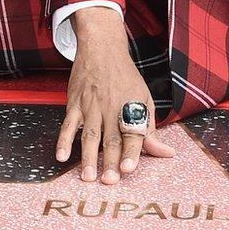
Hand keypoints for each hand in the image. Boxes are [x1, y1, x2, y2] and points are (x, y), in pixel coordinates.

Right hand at [54, 7, 174, 184]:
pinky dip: (64, 140)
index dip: (131, 152)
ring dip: (88, 157)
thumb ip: (151, 129)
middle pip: (110, 139)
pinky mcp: (75, 103)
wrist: (102, 48)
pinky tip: (62, 156)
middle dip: (109, 161)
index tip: (128, 168)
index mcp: (131, 108)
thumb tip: (166, 153)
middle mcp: (111, 108)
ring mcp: (91, 106)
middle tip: (108, 181)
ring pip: (89, 135)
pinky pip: (68, 124)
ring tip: (88, 177)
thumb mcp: (144, 99)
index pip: (133, 133)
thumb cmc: (125, 76)